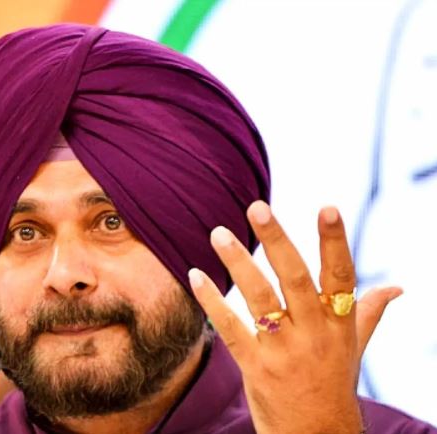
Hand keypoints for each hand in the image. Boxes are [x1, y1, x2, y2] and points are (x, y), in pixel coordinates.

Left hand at [189, 201, 400, 433]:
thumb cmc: (333, 386)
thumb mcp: (354, 349)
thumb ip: (369, 314)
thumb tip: (396, 288)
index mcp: (340, 325)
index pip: (341, 276)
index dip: (335, 241)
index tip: (328, 207)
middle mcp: (315, 334)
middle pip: (296, 280)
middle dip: (278, 241)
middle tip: (257, 207)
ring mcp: (284, 351)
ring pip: (260, 299)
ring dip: (238, 264)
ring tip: (218, 233)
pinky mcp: (256, 367)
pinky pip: (231, 329)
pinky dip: (212, 301)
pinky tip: (196, 275)